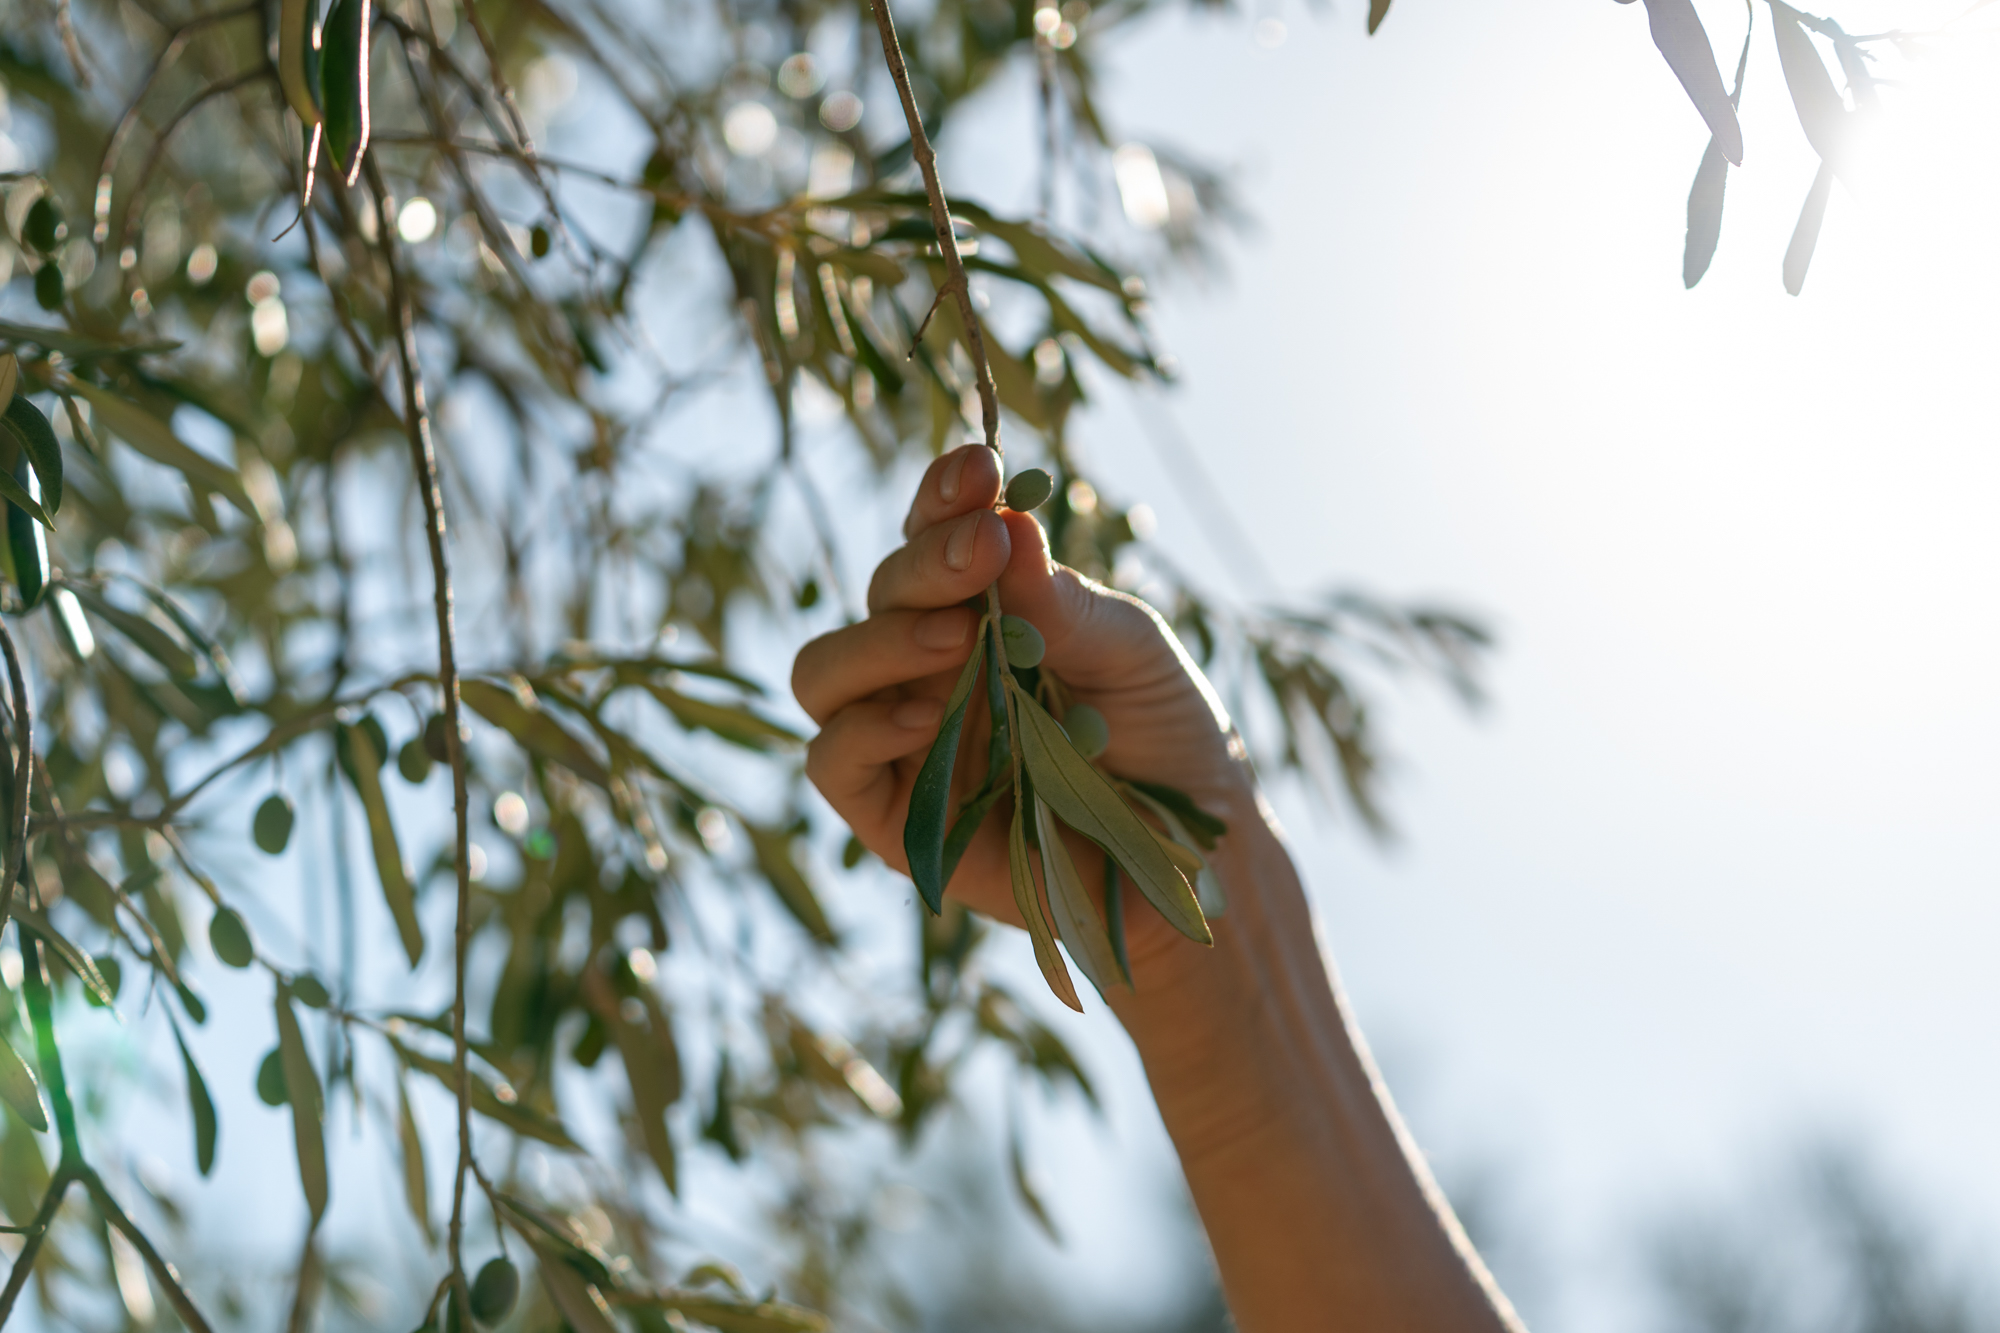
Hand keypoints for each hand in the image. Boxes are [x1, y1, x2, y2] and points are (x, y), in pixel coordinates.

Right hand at [791, 444, 1253, 962]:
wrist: (1195, 853)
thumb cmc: (1164, 737)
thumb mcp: (1132, 653)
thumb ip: (1064, 602)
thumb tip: (1007, 524)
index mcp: (978, 611)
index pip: (931, 537)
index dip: (941, 498)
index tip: (980, 467)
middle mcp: (926, 667)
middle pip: (878, 595)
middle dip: (925, 562)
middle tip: (982, 548)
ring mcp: (902, 741)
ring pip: (826, 672)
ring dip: (878, 641)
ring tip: (952, 638)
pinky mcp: (893, 819)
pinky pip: (831, 760)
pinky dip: (863, 729)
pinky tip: (923, 716)